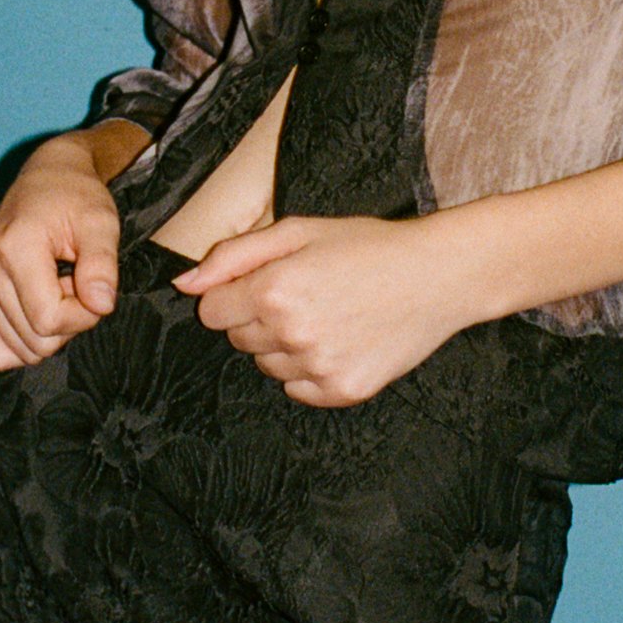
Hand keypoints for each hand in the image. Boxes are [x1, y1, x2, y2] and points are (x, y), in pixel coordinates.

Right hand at [0, 130, 126, 369]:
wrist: (46, 179)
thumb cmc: (76, 198)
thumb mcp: (101, 222)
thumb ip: (102, 264)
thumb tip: (101, 306)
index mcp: (12, 248)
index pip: (50, 321)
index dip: (83, 315)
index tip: (92, 284)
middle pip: (36, 341)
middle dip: (67, 320)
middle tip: (72, 281)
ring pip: (21, 350)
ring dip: (48, 327)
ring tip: (54, 286)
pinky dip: (25, 339)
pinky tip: (36, 306)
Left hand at [173, 213, 477, 404]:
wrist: (438, 276)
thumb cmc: (368, 246)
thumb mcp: (298, 231)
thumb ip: (233, 256)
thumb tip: (184, 284)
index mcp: (273, 290)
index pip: (210, 312)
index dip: (234, 294)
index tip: (267, 282)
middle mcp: (291, 334)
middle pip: (237, 339)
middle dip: (259, 318)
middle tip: (306, 293)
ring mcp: (318, 367)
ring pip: (267, 367)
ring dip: (284, 346)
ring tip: (328, 315)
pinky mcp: (342, 391)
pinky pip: (298, 389)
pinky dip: (310, 371)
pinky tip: (342, 339)